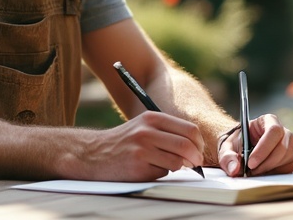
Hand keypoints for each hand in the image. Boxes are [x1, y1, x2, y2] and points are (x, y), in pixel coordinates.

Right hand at [76, 111, 205, 181]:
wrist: (93, 153)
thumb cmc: (124, 141)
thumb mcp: (143, 126)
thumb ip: (167, 131)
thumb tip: (196, 146)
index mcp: (151, 118)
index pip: (189, 129)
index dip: (199, 143)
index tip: (199, 151)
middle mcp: (146, 132)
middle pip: (186, 145)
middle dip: (196, 158)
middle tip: (195, 163)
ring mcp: (142, 150)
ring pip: (177, 162)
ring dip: (177, 166)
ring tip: (165, 164)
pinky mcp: (138, 168)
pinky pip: (162, 173)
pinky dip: (161, 173)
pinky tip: (148, 168)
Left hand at [217, 113, 292, 176]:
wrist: (242, 149)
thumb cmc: (237, 144)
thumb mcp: (227, 147)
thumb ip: (227, 157)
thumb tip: (234, 169)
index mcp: (268, 120)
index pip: (273, 131)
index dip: (263, 148)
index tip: (250, 163)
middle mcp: (283, 131)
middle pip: (283, 146)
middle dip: (266, 163)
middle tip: (251, 172)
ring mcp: (291, 144)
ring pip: (288, 158)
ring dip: (271, 169)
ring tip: (256, 172)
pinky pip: (291, 167)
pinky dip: (277, 173)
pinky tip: (265, 172)